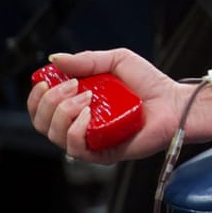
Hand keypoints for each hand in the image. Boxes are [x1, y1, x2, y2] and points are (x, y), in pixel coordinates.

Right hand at [27, 48, 189, 163]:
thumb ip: (86, 59)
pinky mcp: (103, 153)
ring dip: (63, 113)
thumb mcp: (116, 61)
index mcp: (79, 104)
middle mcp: (80, 124)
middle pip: (42, 122)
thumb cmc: (150, 84)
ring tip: (87, 98)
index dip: (36, 97)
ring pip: (54, 135)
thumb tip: (54, 59)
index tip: (45, 82)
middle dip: (50, 101)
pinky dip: (75, 130)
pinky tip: (88, 115)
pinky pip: (76, 149)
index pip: (42, 108)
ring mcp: (91, 140)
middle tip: (73, 86)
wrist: (174, 102)